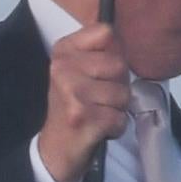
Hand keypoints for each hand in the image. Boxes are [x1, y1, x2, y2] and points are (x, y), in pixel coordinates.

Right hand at [36, 22, 130, 181]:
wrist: (55, 148)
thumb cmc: (74, 106)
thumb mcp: (78, 71)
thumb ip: (100, 51)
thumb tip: (125, 38)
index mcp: (63, 51)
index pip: (106, 33)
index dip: (113, 53)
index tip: (100, 71)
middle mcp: (63, 68)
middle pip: (119, 64)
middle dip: (118, 86)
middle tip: (98, 99)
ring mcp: (72, 92)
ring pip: (123, 93)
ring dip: (117, 109)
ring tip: (98, 114)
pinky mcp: (83, 117)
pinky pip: (120, 117)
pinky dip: (115, 127)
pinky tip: (99, 129)